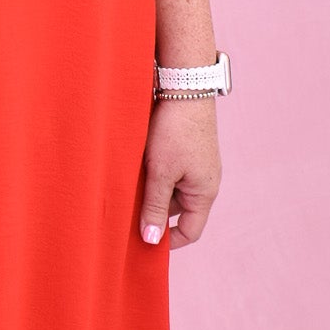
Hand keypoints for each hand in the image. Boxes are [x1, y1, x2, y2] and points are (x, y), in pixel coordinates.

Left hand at [137, 98, 220, 249]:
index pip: (190, 231)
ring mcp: (194, 165)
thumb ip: (155, 207)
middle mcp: (203, 181)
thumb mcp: (161, 172)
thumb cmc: (175, 131)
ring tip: (125, 185)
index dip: (168, 241)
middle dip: (152, 212)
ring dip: (148, 191)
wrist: (184, 87)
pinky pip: (167, 172)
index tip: (142, 242)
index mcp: (204, 192)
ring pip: (169, 190)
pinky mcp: (184, 150)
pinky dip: (150, 174)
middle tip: (124, 212)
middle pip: (176, 211)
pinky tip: (132, 168)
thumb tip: (152, 241)